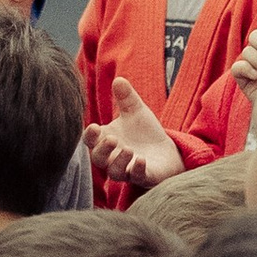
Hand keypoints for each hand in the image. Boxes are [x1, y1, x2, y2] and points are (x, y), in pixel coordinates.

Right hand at [89, 77, 181, 191]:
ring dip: (119, 161)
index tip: (94, 126)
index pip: (91, 140)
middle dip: (102, 150)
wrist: (166, 150)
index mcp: (106, 140)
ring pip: (115, 172)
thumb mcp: (136, 111)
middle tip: (112, 139)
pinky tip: (140, 160)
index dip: (90, 136)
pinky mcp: (143, 177)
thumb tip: (119, 79)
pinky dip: (137, 170)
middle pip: (98, 159)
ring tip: (129, 149)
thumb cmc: (144, 132)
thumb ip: (126, 98)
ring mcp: (127, 169)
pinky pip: (136, 177)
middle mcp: (112, 157)